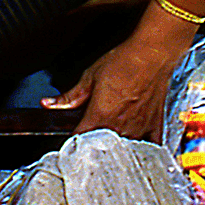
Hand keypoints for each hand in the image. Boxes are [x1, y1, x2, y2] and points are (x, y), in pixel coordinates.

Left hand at [43, 32, 180, 140]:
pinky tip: (134, 146)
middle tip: (90, 140)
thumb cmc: (123, 62)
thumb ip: (70, 96)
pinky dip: (142, 149)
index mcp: (100, 114)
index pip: (81, 139)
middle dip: (93, 147)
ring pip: (123, 150)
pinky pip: (149, 147)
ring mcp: (139, 128)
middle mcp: (120, 125)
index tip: (72, 140)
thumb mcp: (90, 77)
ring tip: (110, 143)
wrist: (152, 54)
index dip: (74, 143)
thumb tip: (49, 105)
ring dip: (115, 150)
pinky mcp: (155, 126)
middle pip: (102, 149)